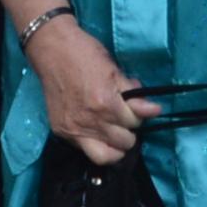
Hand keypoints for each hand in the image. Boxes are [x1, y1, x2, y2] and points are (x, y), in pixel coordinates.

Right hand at [29, 20, 152, 164]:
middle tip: (124, 119)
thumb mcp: (114, 70)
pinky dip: (95, 144)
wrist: (52, 50)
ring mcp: (73, 129)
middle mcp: (90, 121)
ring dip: (114, 145)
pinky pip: (84, 150)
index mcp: (105, 103)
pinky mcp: (61, 132)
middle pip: (124, 142)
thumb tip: (154, 110)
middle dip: (129, 131)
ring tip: (114, 133)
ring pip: (105, 157)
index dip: (138, 114)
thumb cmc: (85, 54)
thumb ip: (133, 95)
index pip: (134, 122)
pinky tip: (96, 132)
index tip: (135, 108)